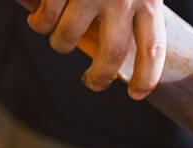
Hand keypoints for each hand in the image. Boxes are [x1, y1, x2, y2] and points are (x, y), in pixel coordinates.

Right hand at [24, 0, 165, 99]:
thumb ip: (136, 5)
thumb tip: (127, 45)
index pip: (153, 49)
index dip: (146, 77)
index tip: (138, 93)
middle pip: (111, 54)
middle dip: (99, 76)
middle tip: (93, 82)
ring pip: (69, 38)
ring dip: (60, 45)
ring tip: (59, 39)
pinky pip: (45, 17)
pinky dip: (39, 23)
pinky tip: (39, 18)